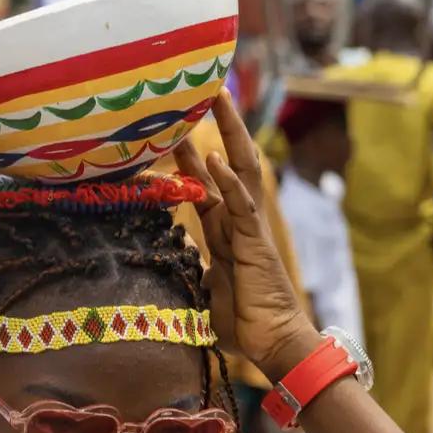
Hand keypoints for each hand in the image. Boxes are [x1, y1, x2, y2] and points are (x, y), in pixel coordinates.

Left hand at [175, 90, 319, 381]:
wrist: (272, 344)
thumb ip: (185, 270)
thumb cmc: (242, 325)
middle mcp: (238, 221)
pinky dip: (228, 179)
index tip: (171, 127)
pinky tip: (213, 156)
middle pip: (228, 161)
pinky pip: (241, 204)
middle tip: (201, 89)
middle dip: (216, 125)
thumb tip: (159, 263)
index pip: (204, 183)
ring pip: (240, 169)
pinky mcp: (255, 242)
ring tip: (215, 98)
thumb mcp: (201, 291)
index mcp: (225, 231)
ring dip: (227, 133)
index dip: (187, 156)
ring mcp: (249, 228)